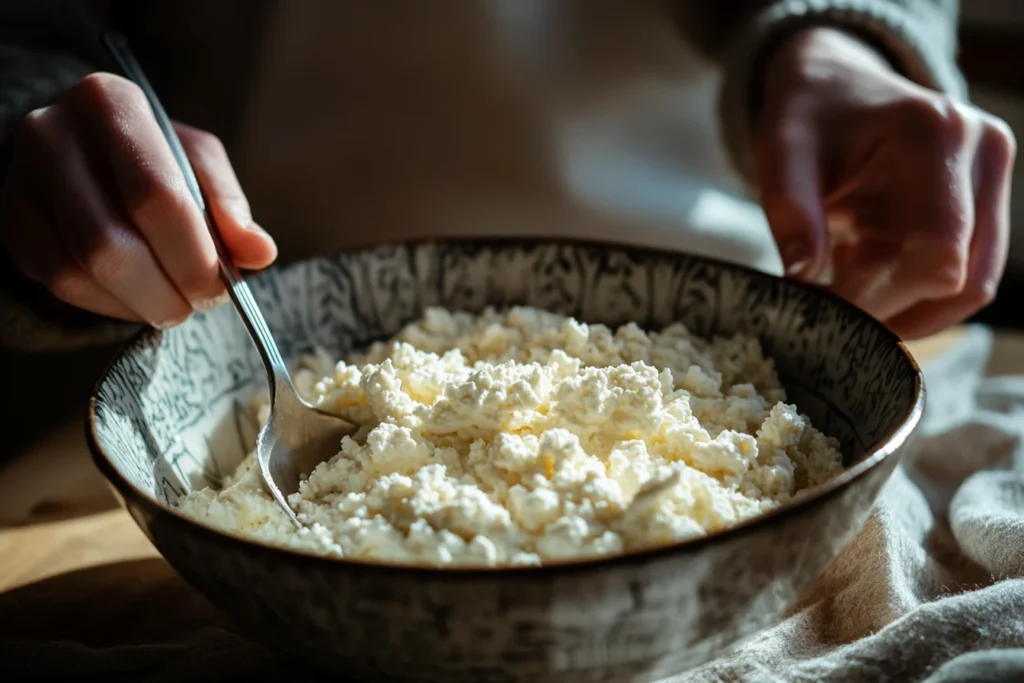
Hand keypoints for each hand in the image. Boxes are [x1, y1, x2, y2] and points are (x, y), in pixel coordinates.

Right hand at [0, 72, 276, 327]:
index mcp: (110, 104)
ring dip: (138, 303)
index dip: (193, 255)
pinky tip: (136, 298)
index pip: (156, 196)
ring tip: (173, 303)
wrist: (85, 149)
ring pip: (80, 269)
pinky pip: (57, 282)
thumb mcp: (200, 163)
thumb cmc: (156, 156)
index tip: (220, 287)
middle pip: (111, 242)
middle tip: (198, 303)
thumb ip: (231, 207)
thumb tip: (259, 253)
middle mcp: (51, 133)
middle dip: (166, 289)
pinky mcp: (10, 220)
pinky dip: (107, 304)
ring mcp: (20, 178)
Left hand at [754, 28, 1015, 338]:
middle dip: (893, 310)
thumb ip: (791, 213)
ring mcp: (992, 177)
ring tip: (844, 291)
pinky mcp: (988, 199)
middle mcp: (983, 154)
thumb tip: (804, 280)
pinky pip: (964, 272)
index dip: (882, 299)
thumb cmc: (807, 115)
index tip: (824, 310)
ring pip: (971, 286)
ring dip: (906, 308)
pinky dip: (912, 290)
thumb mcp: (781, 153)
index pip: (936, 253)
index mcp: (936, 136)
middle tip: (831, 315)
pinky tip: (863, 272)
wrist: (836, 82)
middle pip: (962, 280)